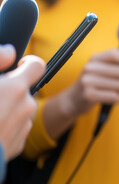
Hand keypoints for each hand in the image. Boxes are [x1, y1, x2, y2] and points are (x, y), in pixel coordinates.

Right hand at [0, 45, 45, 160]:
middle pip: (22, 90)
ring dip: (5, 110)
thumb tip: (10, 51)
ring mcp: (23, 127)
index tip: (18, 65)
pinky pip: (13, 130)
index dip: (29, 63)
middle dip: (8, 90)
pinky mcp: (17, 145)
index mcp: (16, 88)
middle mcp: (26, 106)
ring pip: (17, 111)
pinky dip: (3, 128)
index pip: (37, 66)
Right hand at [61, 49, 118, 116]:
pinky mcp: (89, 95)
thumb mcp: (102, 70)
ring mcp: (87, 81)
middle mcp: (89, 68)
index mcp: (94, 59)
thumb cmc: (95, 83)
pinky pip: (114, 96)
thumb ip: (117, 65)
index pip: (115, 54)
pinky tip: (117, 98)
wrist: (73, 99)